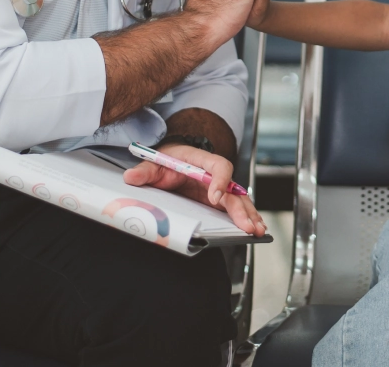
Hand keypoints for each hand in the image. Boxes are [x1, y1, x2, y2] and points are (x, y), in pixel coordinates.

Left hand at [123, 144, 266, 235]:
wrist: (173, 159)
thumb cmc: (168, 160)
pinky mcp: (219, 200)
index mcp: (202, 162)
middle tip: (246, 225)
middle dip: (241, 209)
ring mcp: (220, 188)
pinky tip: (256, 228)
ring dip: (249, 215)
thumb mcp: (155, 163)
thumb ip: (145, 171)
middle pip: (233, 190)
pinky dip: (247, 216)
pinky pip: (236, 207)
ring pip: (239, 201)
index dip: (220, 180)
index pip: (219, 166)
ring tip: (257, 230)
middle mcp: (215, 175)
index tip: (215, 196)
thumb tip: (131, 176)